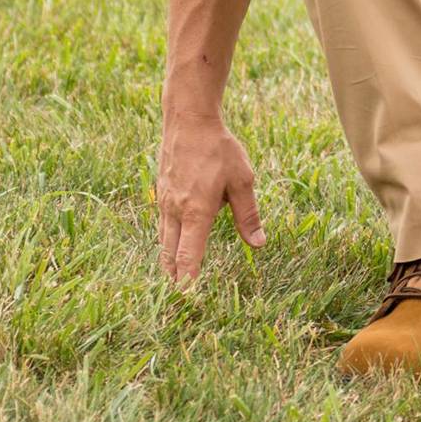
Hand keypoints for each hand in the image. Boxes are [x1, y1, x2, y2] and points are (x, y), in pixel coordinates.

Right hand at [153, 117, 264, 283]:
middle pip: (171, 253)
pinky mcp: (161, 193)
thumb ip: (248, 215)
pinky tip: (170, 245)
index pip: (190, 254)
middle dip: (174, 278)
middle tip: (175, 301)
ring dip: (167, 261)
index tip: (187, 299)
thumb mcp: (242, 180)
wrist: (188, 120)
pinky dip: (165, 241)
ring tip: (171, 281)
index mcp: (197, 211)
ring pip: (163, 240)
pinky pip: (161, 224)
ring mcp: (165, 201)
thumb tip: (259, 244)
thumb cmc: (218, 148)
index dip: (189, 279)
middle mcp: (176, 210)